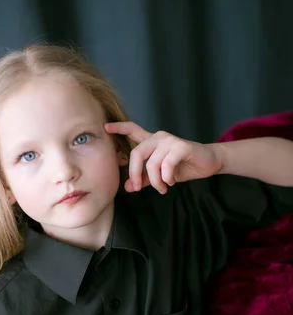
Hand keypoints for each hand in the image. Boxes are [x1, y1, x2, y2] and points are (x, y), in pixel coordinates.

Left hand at [105, 121, 222, 192]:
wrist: (208, 162)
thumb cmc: (183, 167)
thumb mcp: (160, 175)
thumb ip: (143, 179)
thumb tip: (128, 187)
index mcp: (152, 142)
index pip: (132, 129)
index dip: (119, 128)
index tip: (105, 127)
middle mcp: (159, 138)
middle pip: (136, 152)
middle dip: (134, 173)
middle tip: (137, 188)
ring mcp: (170, 141)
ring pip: (152, 163)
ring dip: (155, 181)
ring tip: (162, 187)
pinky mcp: (182, 147)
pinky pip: (166, 164)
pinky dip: (166, 177)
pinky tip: (171, 182)